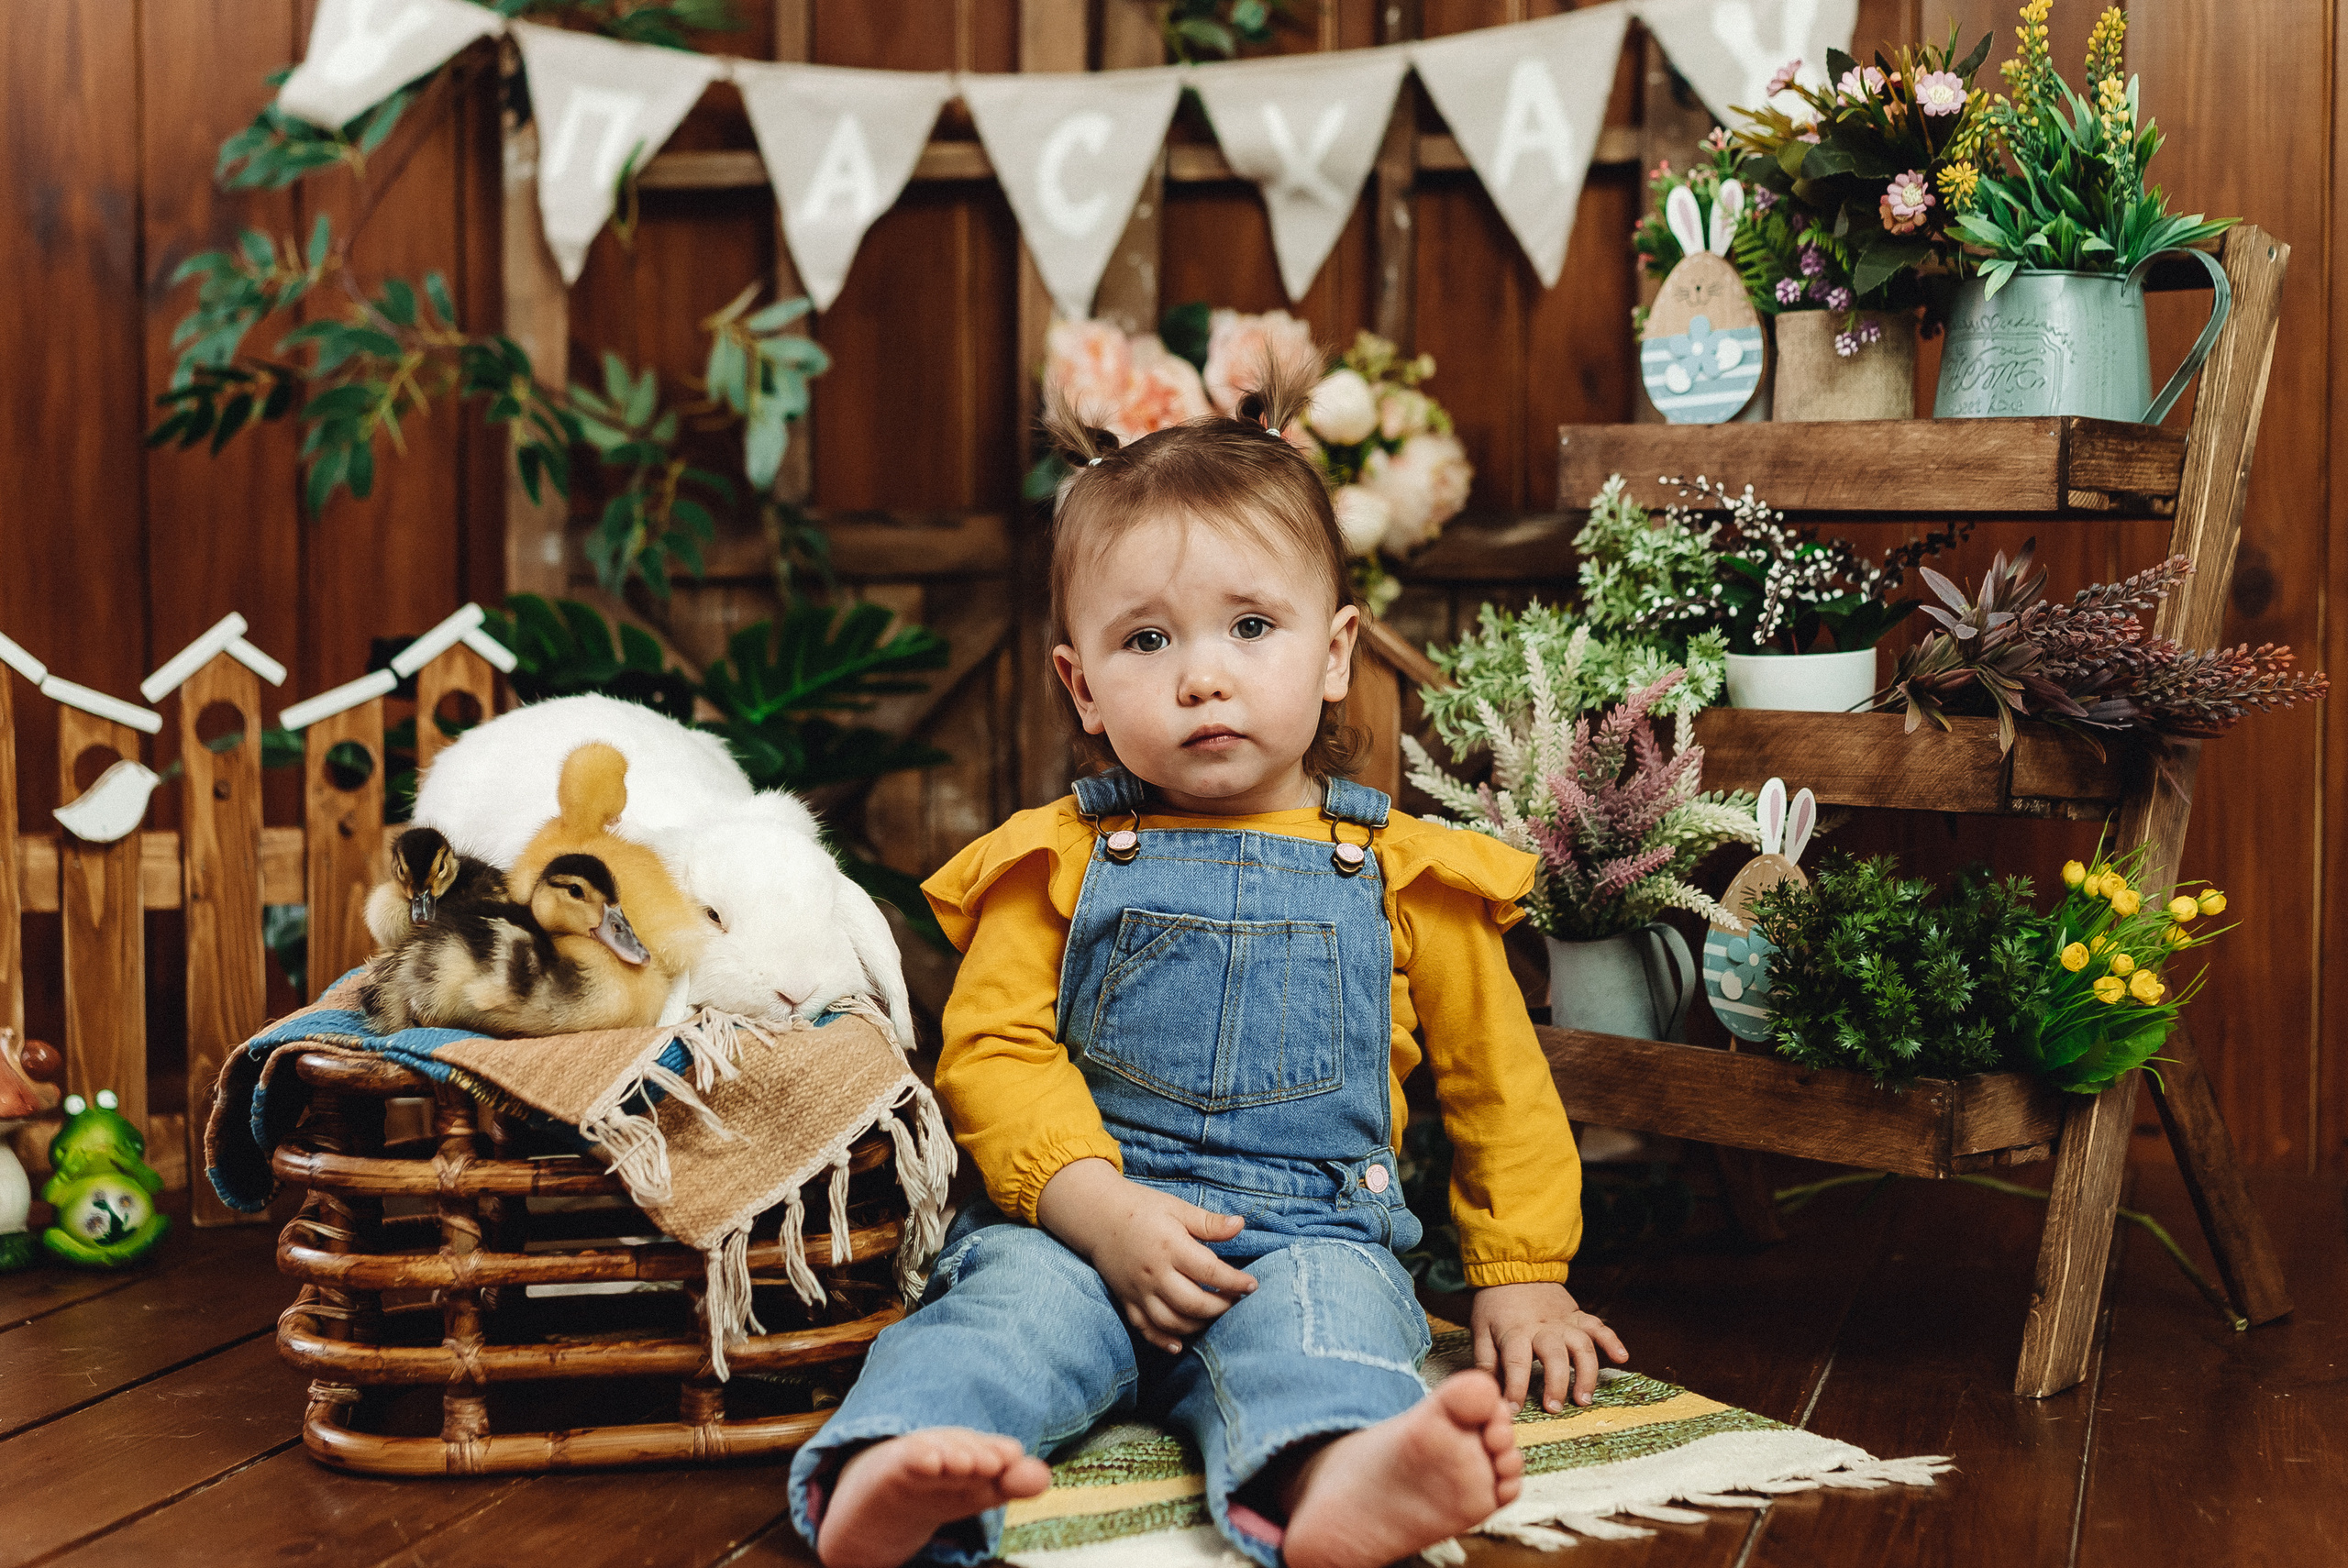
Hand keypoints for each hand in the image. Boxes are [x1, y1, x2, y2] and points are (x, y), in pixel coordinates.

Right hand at [1035, 1158, 1257, 1351]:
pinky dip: (1162, 1341)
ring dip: (1198, 1325)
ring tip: (1214, 1316)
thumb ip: (1208, 1222)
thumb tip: (1240, 1225)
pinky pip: (1145, 1328)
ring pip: (1172, 1321)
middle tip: (1236, 1302)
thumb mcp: (1177, 1208)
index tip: (1252, 1286)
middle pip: (1194, 1303)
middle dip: (1221, 1307)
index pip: (1211, 1271)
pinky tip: (1179, 1345)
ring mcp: (1139, 1291)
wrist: (1097, 1215)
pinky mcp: (1127, 1300)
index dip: (1235, 1282)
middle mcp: (1154, 1273)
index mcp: (1171, 1246)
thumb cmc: (1141, 1208)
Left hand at [1469, 1282, 1628, 1411]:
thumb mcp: (1480, 1329)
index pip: (1515, 1364)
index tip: (1512, 1411)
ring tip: (1584, 1399)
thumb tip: (1488, 1390)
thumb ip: (1485, 1360)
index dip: (1514, 1389)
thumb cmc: (1495, 1303)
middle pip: (1554, 1357)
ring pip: (1581, 1346)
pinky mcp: (1577, 1315)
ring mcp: (1563, 1321)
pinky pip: (1598, 1326)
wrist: (1514, 1265)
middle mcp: (1542, 1327)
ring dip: (1586, 1373)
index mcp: (1514, 1331)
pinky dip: (1612, 1341)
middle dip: (1556, 1384)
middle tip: (1554, 1409)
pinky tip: (1622, 1358)